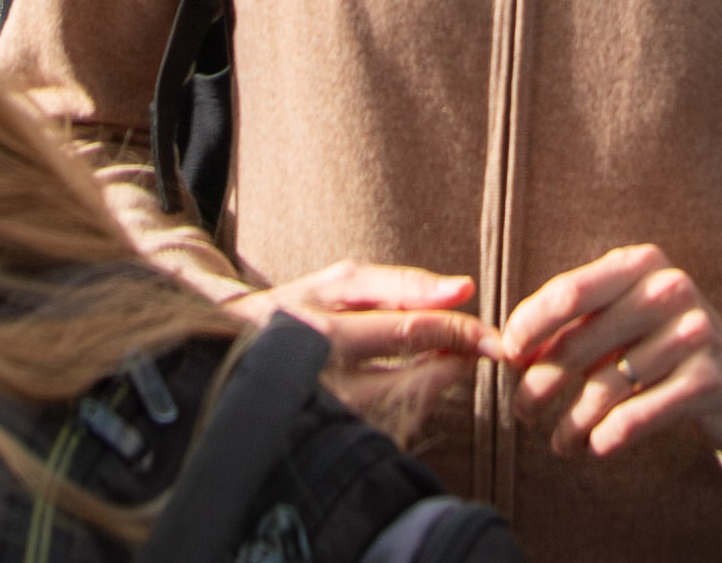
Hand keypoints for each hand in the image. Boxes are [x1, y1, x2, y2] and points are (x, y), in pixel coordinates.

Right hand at [261, 261, 493, 423]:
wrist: (230, 354)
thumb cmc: (301, 309)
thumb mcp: (342, 284)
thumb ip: (402, 286)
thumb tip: (464, 291)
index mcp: (323, 327)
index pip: (407, 328)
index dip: (458, 331)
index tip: (492, 336)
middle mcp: (320, 373)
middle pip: (409, 377)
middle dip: (454, 361)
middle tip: (478, 352)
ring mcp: (321, 413)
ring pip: (401, 409)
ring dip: (433, 387)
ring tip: (441, 366)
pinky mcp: (326, 437)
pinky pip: (383, 430)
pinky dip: (407, 411)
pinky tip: (408, 393)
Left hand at [496, 245, 721, 465]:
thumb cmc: (664, 344)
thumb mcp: (625, 316)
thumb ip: (575, 323)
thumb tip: (510, 351)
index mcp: (639, 265)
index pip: (568, 293)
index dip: (529, 328)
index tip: (506, 358)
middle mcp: (668, 290)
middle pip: (579, 346)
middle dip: (540, 384)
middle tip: (522, 410)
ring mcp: (693, 333)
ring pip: (604, 388)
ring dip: (571, 424)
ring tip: (559, 443)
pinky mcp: (709, 379)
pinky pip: (638, 416)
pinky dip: (608, 437)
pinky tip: (595, 447)